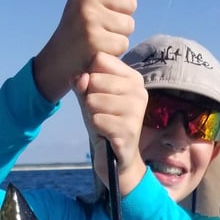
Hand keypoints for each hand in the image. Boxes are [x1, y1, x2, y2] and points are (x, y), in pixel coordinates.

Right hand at [33, 0, 135, 102]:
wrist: (58, 60)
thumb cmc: (80, 25)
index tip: (103, 5)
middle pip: (131, 3)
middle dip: (121, 18)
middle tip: (99, 26)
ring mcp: (89, 17)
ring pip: (129, 25)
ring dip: (118, 36)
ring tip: (98, 38)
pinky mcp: (94, 41)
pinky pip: (123, 43)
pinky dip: (114, 51)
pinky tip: (97, 50)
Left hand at [73, 51, 146, 195]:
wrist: (115, 160)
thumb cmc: (104, 124)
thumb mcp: (89, 99)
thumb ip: (82, 83)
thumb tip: (81, 78)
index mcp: (132, 78)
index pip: (99, 59)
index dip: (89, 76)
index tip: (98, 93)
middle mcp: (138, 90)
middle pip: (94, 79)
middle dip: (89, 99)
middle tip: (101, 114)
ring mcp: (136, 110)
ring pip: (93, 100)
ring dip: (92, 115)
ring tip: (104, 124)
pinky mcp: (128, 129)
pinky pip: (96, 120)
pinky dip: (96, 128)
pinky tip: (106, 134)